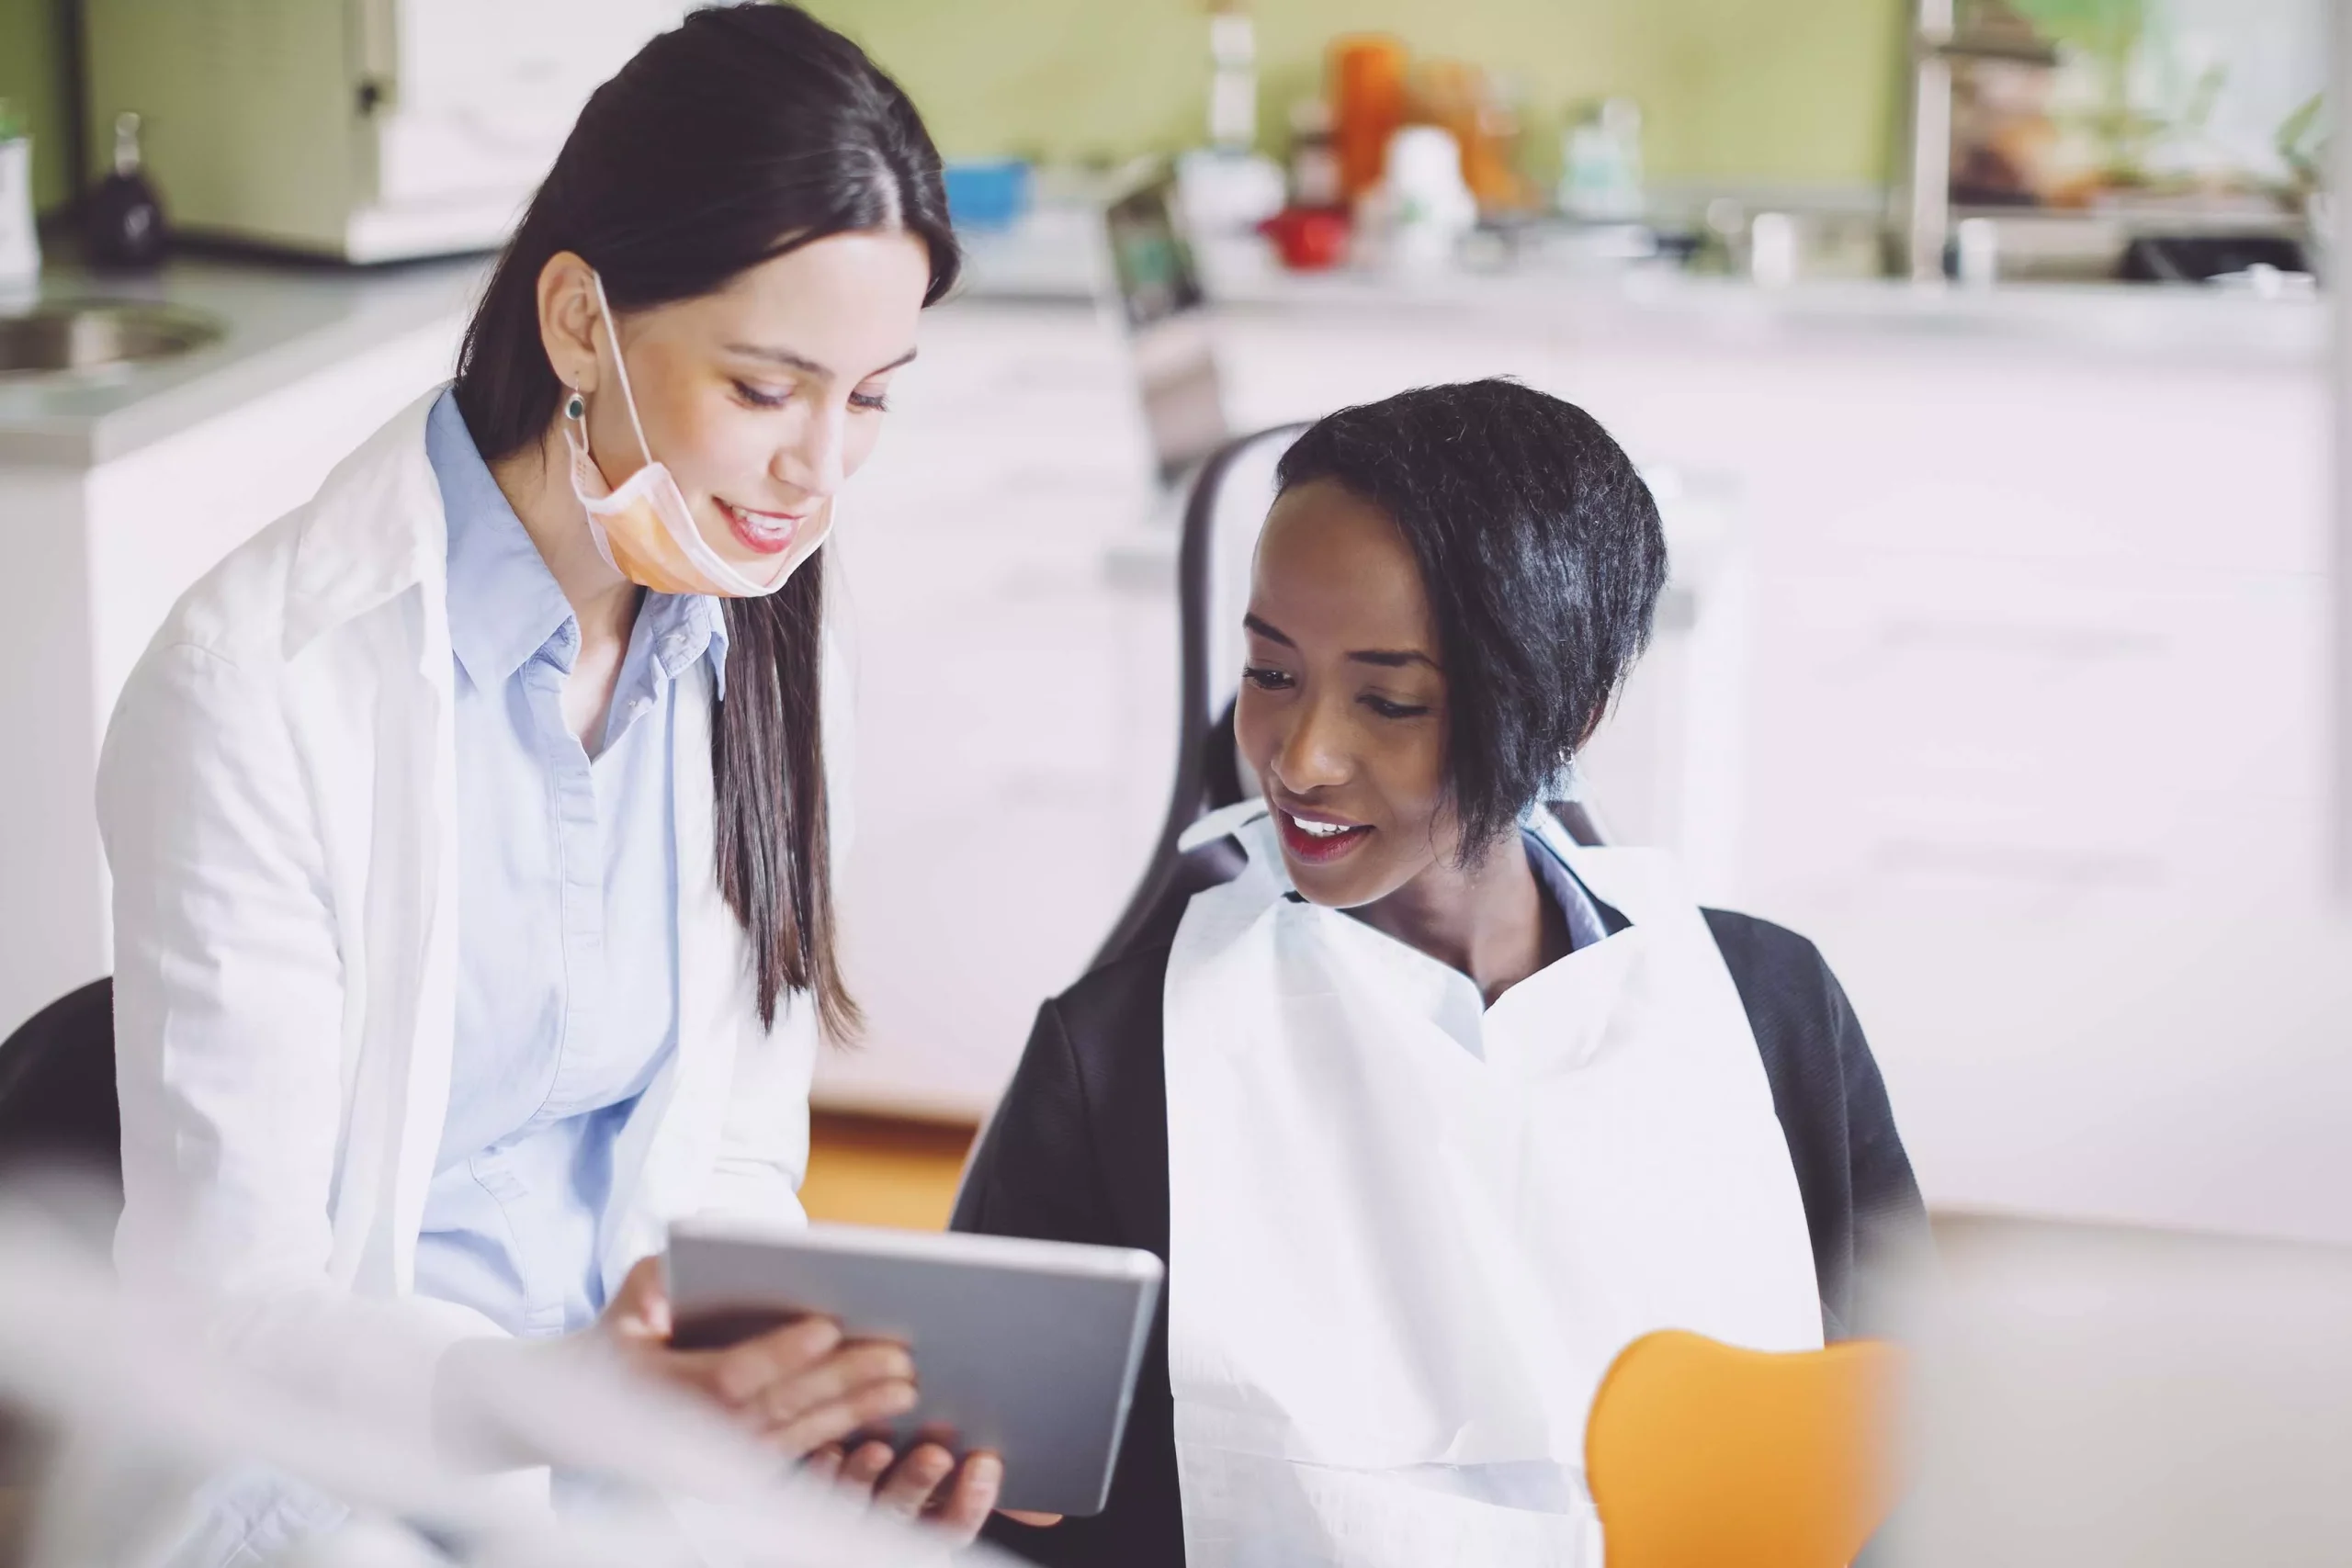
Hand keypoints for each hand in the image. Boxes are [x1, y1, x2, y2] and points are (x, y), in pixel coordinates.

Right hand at [597, 1255, 916, 1457]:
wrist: (591, 1415)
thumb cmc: (619, 1344)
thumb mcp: (625, 1305)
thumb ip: (649, 1284)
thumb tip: (672, 1284)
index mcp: (661, 1392)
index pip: (729, 1377)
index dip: (779, 1354)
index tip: (827, 1328)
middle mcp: (691, 1437)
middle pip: (779, 1408)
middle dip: (842, 1382)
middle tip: (898, 1357)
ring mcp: (715, 1463)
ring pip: (797, 1435)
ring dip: (854, 1412)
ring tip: (906, 1387)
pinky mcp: (735, 1476)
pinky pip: (796, 1454)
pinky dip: (839, 1435)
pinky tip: (880, 1414)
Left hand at [806, 1440, 1004, 1541]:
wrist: (834, 1511)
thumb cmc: (904, 1481)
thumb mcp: (947, 1477)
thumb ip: (969, 1472)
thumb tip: (992, 1446)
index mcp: (924, 1531)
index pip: (953, 1526)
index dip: (971, 1500)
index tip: (985, 1463)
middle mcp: (883, 1535)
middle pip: (902, 1513)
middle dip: (919, 1481)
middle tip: (935, 1454)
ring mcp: (841, 1527)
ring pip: (855, 1507)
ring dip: (866, 1477)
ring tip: (876, 1450)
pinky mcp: (804, 1513)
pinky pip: (811, 1499)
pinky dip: (823, 1476)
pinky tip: (831, 1450)